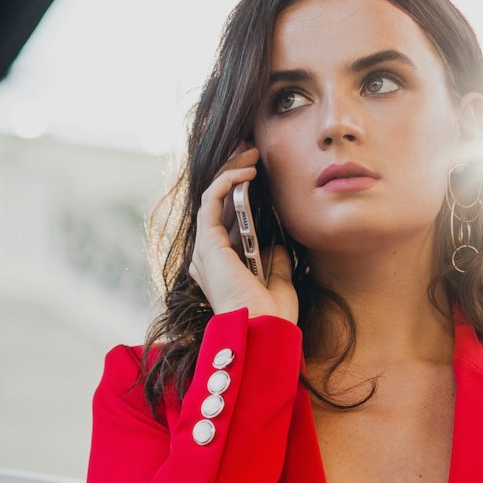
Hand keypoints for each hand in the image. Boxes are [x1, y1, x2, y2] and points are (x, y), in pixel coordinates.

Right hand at [187, 143, 297, 323]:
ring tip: (250, 153)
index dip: (236, 194)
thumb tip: (276, 246)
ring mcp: (204, 251)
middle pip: (214, 205)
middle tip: (249, 152)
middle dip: (231, 174)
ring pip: (210, 197)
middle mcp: (207, 257)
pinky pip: (211, 202)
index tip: (255, 173)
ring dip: (229, 171)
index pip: (224, 221)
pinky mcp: (208, 244)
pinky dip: (226, 182)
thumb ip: (273, 262)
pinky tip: (246, 172)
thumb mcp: (278, 282)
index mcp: (220, 267)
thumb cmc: (271, 316)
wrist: (262, 330)